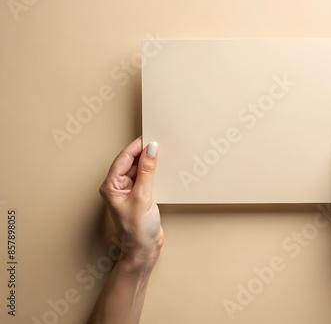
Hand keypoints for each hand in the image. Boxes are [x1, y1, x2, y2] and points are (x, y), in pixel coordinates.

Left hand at [99, 136, 162, 269]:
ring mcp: (129, 192)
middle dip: (144, 153)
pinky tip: (163, 170)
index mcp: (111, 186)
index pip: (123, 159)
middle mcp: (118, 187)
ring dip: (150, 163)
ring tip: (163, 154)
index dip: (137, 146)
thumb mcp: (143, 197)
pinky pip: (146, 179)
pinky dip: (154, 173)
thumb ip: (147, 171)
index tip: (150, 137)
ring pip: (139, 170)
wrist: (143, 250)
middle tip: (159, 142)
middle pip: (131, 162)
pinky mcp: (140, 197)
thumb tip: (151, 149)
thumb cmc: (136, 230)